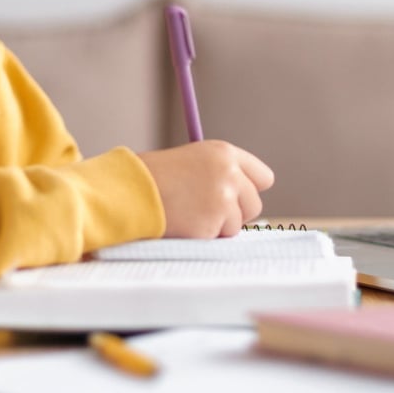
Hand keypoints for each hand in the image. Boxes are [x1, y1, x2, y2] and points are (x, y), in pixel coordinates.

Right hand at [136, 140, 275, 238]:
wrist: (130, 191)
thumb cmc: (155, 176)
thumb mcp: (192, 160)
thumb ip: (221, 173)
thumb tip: (244, 197)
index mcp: (225, 153)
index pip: (263, 178)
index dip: (250, 190)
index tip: (239, 197)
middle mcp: (229, 174)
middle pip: (254, 205)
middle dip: (236, 213)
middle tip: (210, 211)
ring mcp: (223, 201)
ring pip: (236, 225)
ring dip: (217, 226)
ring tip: (190, 213)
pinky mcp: (212, 224)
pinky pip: (218, 238)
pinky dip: (204, 236)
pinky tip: (184, 223)